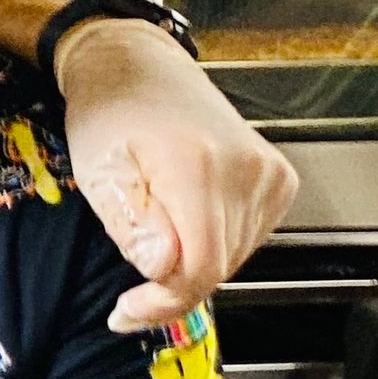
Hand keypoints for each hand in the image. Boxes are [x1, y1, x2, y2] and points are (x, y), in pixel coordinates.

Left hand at [52, 20, 296, 332]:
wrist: (139, 68)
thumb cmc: (110, 114)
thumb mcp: (98, 175)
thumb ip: (132, 228)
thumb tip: (164, 270)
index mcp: (197, 165)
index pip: (199, 268)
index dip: (163, 302)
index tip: (127, 310)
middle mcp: (245, 169)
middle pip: (217, 268)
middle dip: (171, 283)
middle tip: (131, 279)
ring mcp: (268, 173)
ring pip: (233, 258)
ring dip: (191, 263)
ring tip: (156, 231)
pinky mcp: (278, 178)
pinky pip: (247, 238)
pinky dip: (214, 244)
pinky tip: (185, 221)